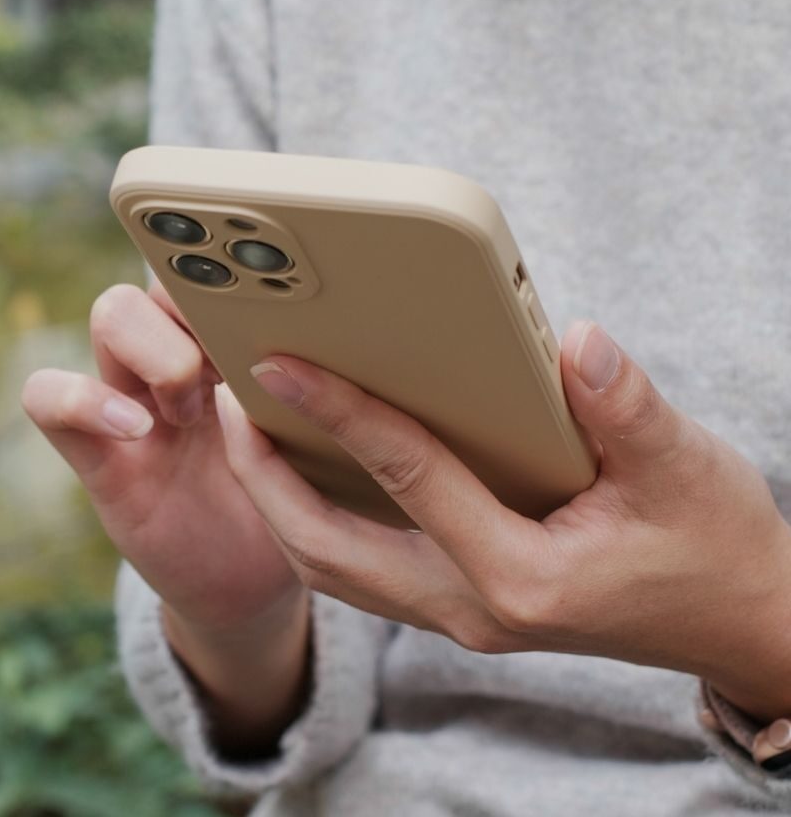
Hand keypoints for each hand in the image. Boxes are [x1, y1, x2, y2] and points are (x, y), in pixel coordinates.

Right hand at [21, 283, 302, 637]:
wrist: (254, 581)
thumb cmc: (296, 497)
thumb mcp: (316, 430)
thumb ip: (312, 381)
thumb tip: (335, 323)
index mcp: (229, 345)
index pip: (212, 265)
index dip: (228, 264)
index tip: (269, 300)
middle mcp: (175, 361)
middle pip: (166, 269)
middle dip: (196, 307)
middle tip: (234, 368)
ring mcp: (131, 403)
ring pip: (111, 313)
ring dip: (159, 351)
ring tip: (194, 410)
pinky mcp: (100, 460)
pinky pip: (49, 400)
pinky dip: (82, 399)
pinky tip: (139, 429)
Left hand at [215, 321, 790, 720]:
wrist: (738, 624)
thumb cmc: (713, 546)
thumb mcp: (688, 468)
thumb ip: (627, 406)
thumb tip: (576, 343)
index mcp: (521, 576)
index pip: (406, 478)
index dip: (338, 412)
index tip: (277, 362)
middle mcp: (474, 608)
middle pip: (330, 550)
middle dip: (264, 477)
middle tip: (227, 402)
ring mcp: (461, 615)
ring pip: (336, 569)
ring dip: (281, 503)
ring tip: (250, 431)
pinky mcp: (463, 603)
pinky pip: (363, 568)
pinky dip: (320, 519)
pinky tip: (313, 470)